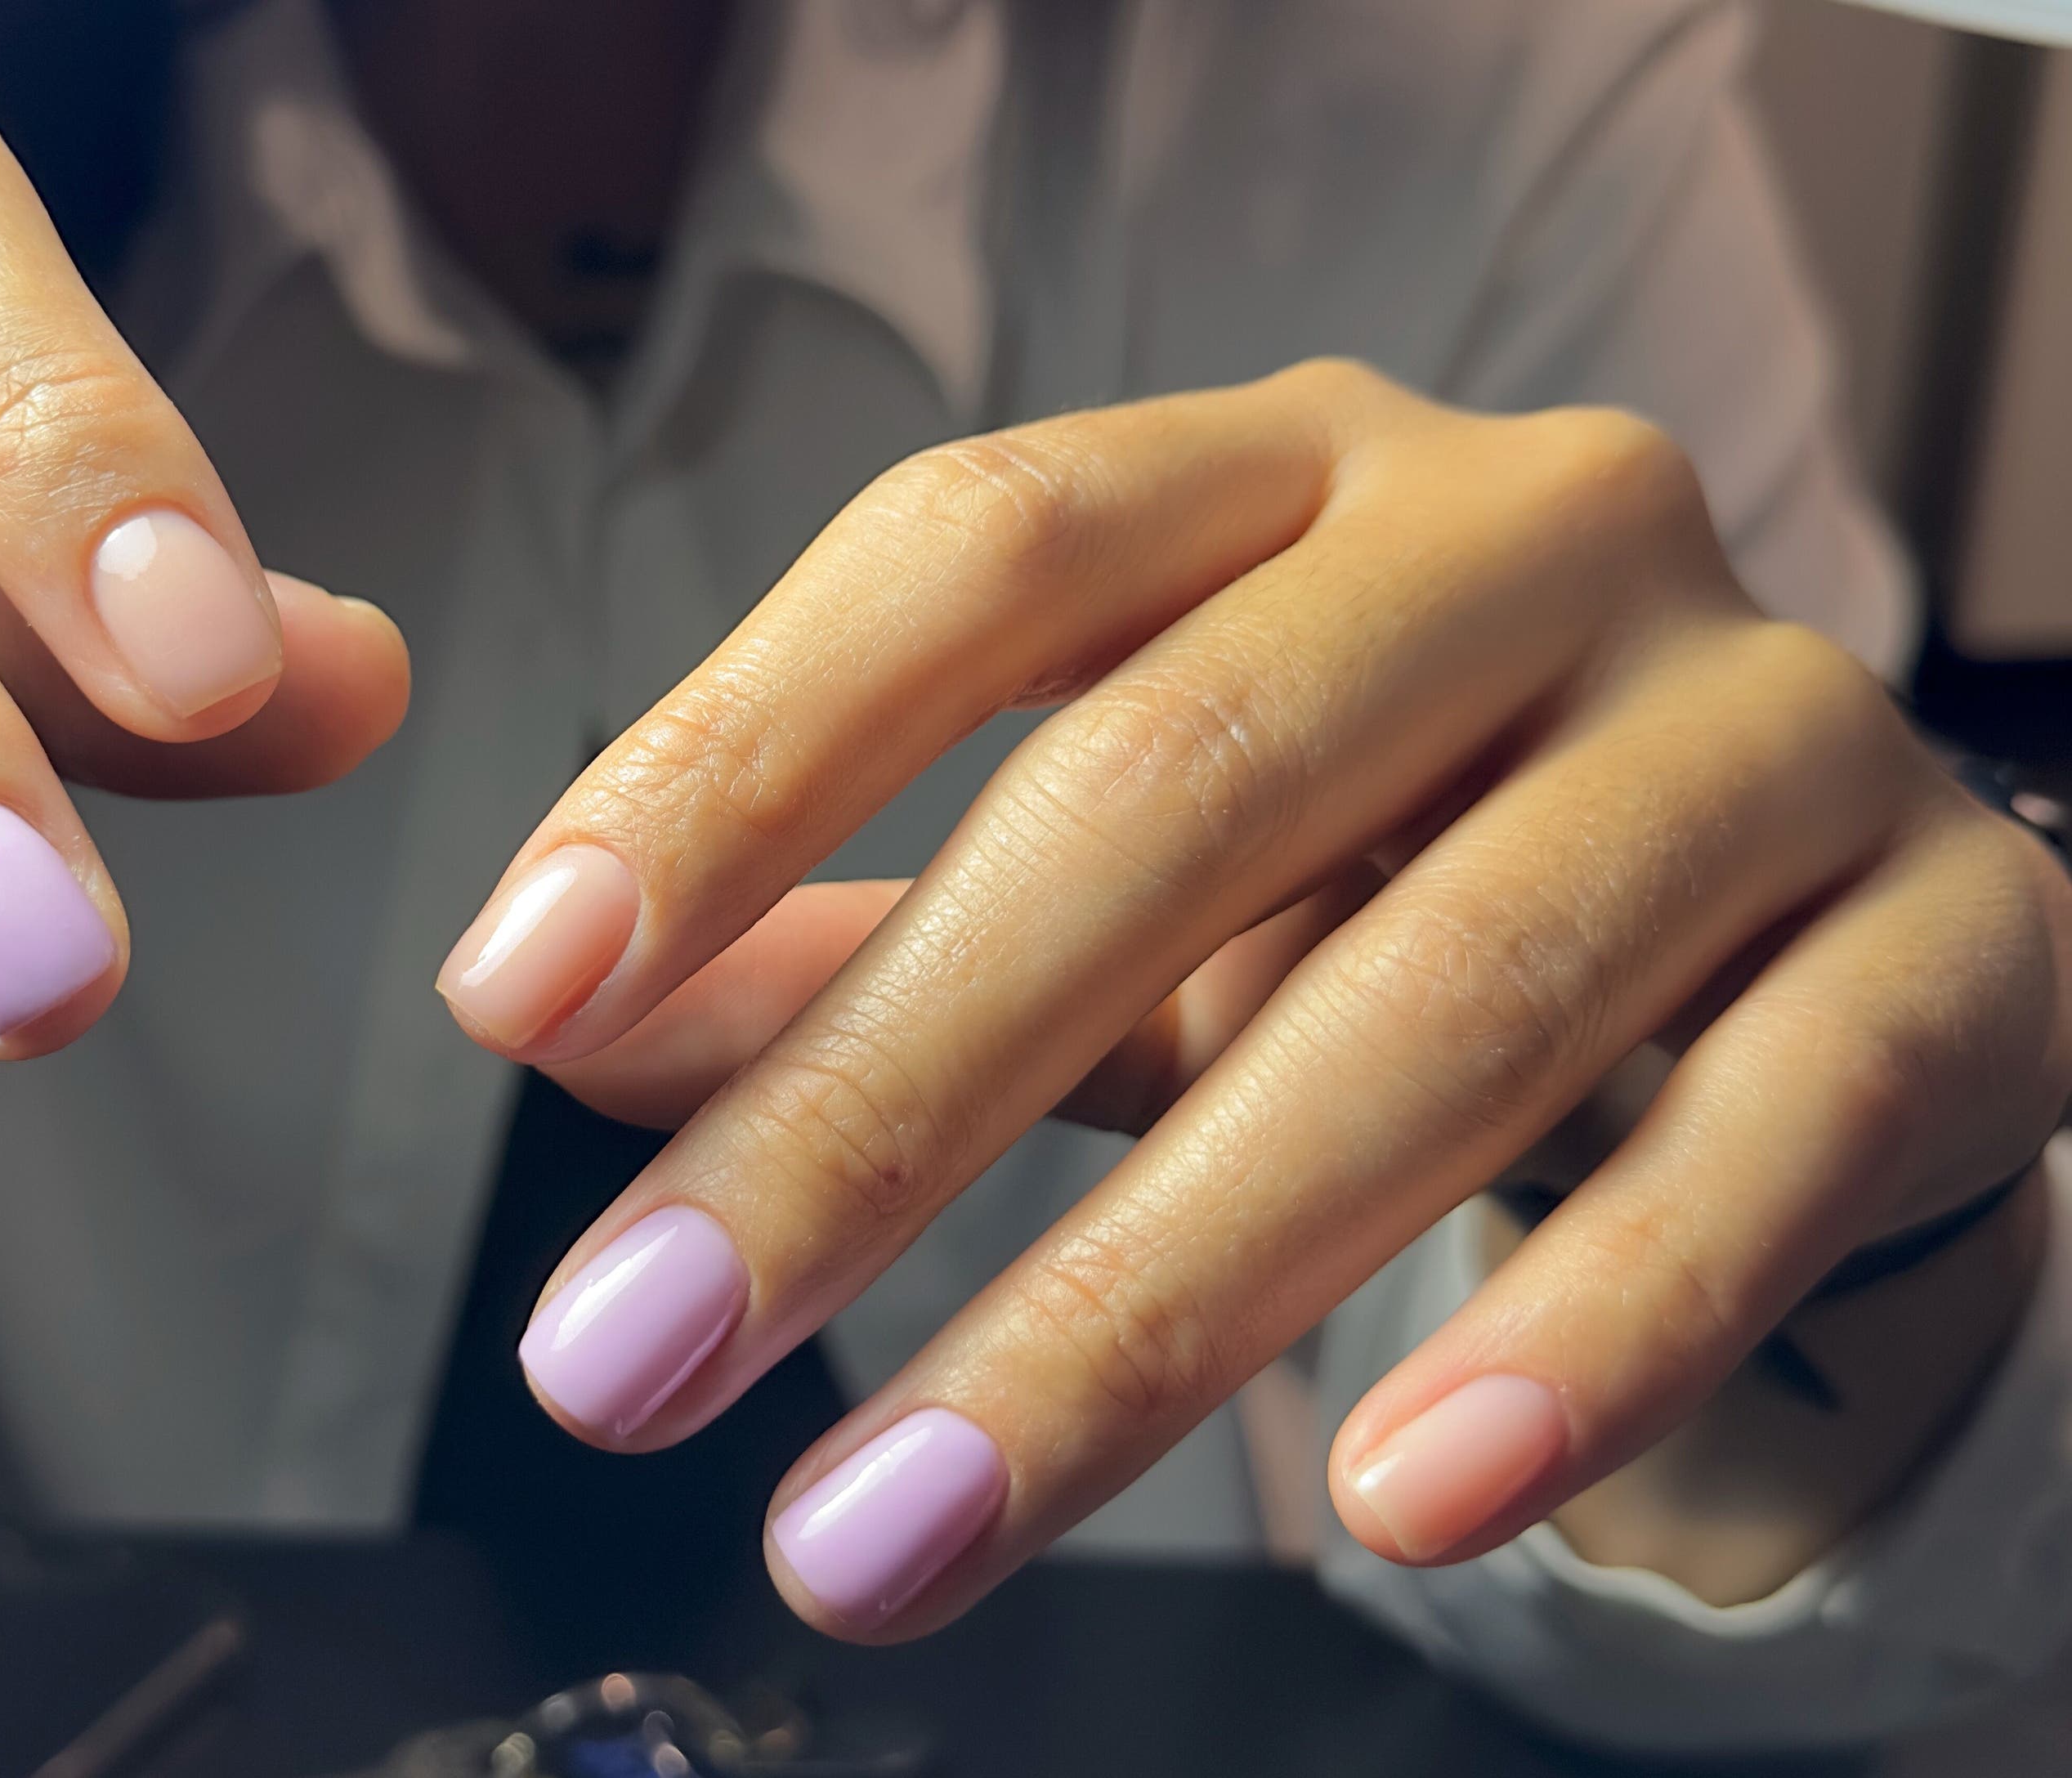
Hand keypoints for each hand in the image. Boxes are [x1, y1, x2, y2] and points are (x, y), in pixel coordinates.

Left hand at [439, 359, 2071, 1636]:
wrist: (1818, 955)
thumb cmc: (1408, 881)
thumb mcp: (1131, 876)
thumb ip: (862, 931)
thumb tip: (576, 1022)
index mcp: (1286, 475)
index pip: (978, 550)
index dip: (736, 759)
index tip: (515, 994)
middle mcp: (1528, 536)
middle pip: (1170, 789)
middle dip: (868, 1105)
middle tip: (621, 1359)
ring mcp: (1762, 727)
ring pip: (1442, 999)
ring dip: (1139, 1303)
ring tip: (890, 1529)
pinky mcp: (1958, 946)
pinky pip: (1757, 1150)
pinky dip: (1569, 1338)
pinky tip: (1394, 1502)